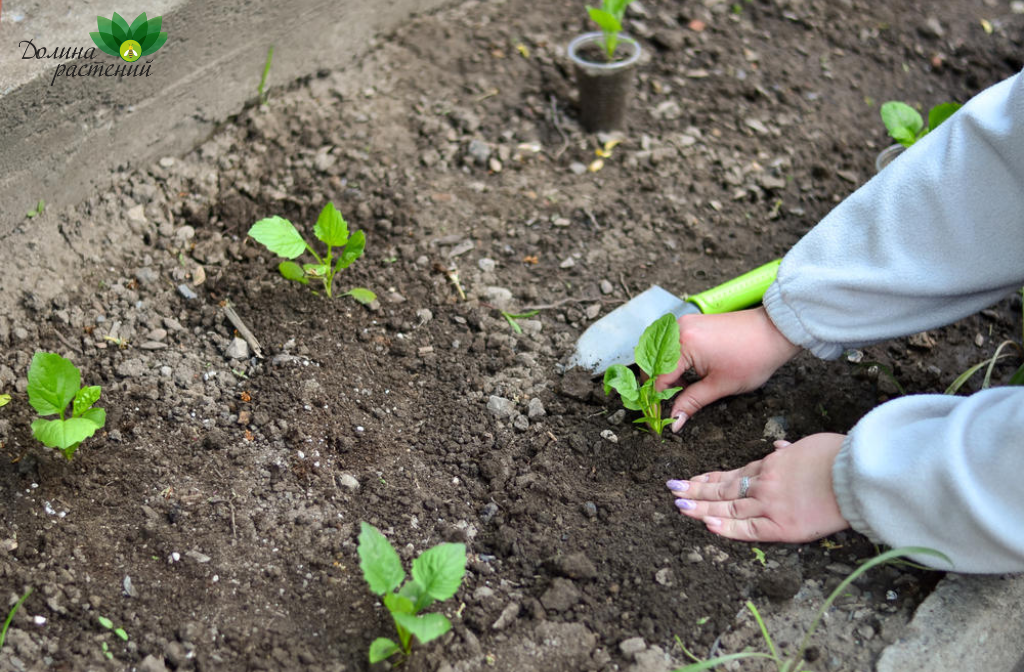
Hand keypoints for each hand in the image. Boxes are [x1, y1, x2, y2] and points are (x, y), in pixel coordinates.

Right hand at [655, 307, 799, 431]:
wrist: (775, 331)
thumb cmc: (753, 356)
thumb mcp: (720, 385)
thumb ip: (692, 402)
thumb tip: (673, 421)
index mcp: (684, 344)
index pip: (658, 378)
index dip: (657, 401)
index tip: (657, 417)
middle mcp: (678, 329)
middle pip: (653, 363)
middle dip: (657, 386)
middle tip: (666, 406)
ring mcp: (684, 323)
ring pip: (660, 353)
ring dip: (665, 373)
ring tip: (683, 389)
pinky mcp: (691, 322)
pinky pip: (670, 344)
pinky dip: (672, 361)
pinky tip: (687, 373)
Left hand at [666, 434, 849, 542]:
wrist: (856, 472)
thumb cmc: (839, 456)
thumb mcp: (810, 444)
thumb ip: (791, 449)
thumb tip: (780, 447)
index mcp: (771, 463)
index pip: (733, 473)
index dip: (711, 478)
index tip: (692, 480)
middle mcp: (764, 482)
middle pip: (724, 488)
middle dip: (696, 489)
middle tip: (673, 489)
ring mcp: (770, 503)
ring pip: (729, 507)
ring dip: (702, 508)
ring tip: (679, 506)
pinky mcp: (782, 525)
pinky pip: (749, 529)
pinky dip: (728, 528)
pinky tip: (708, 525)